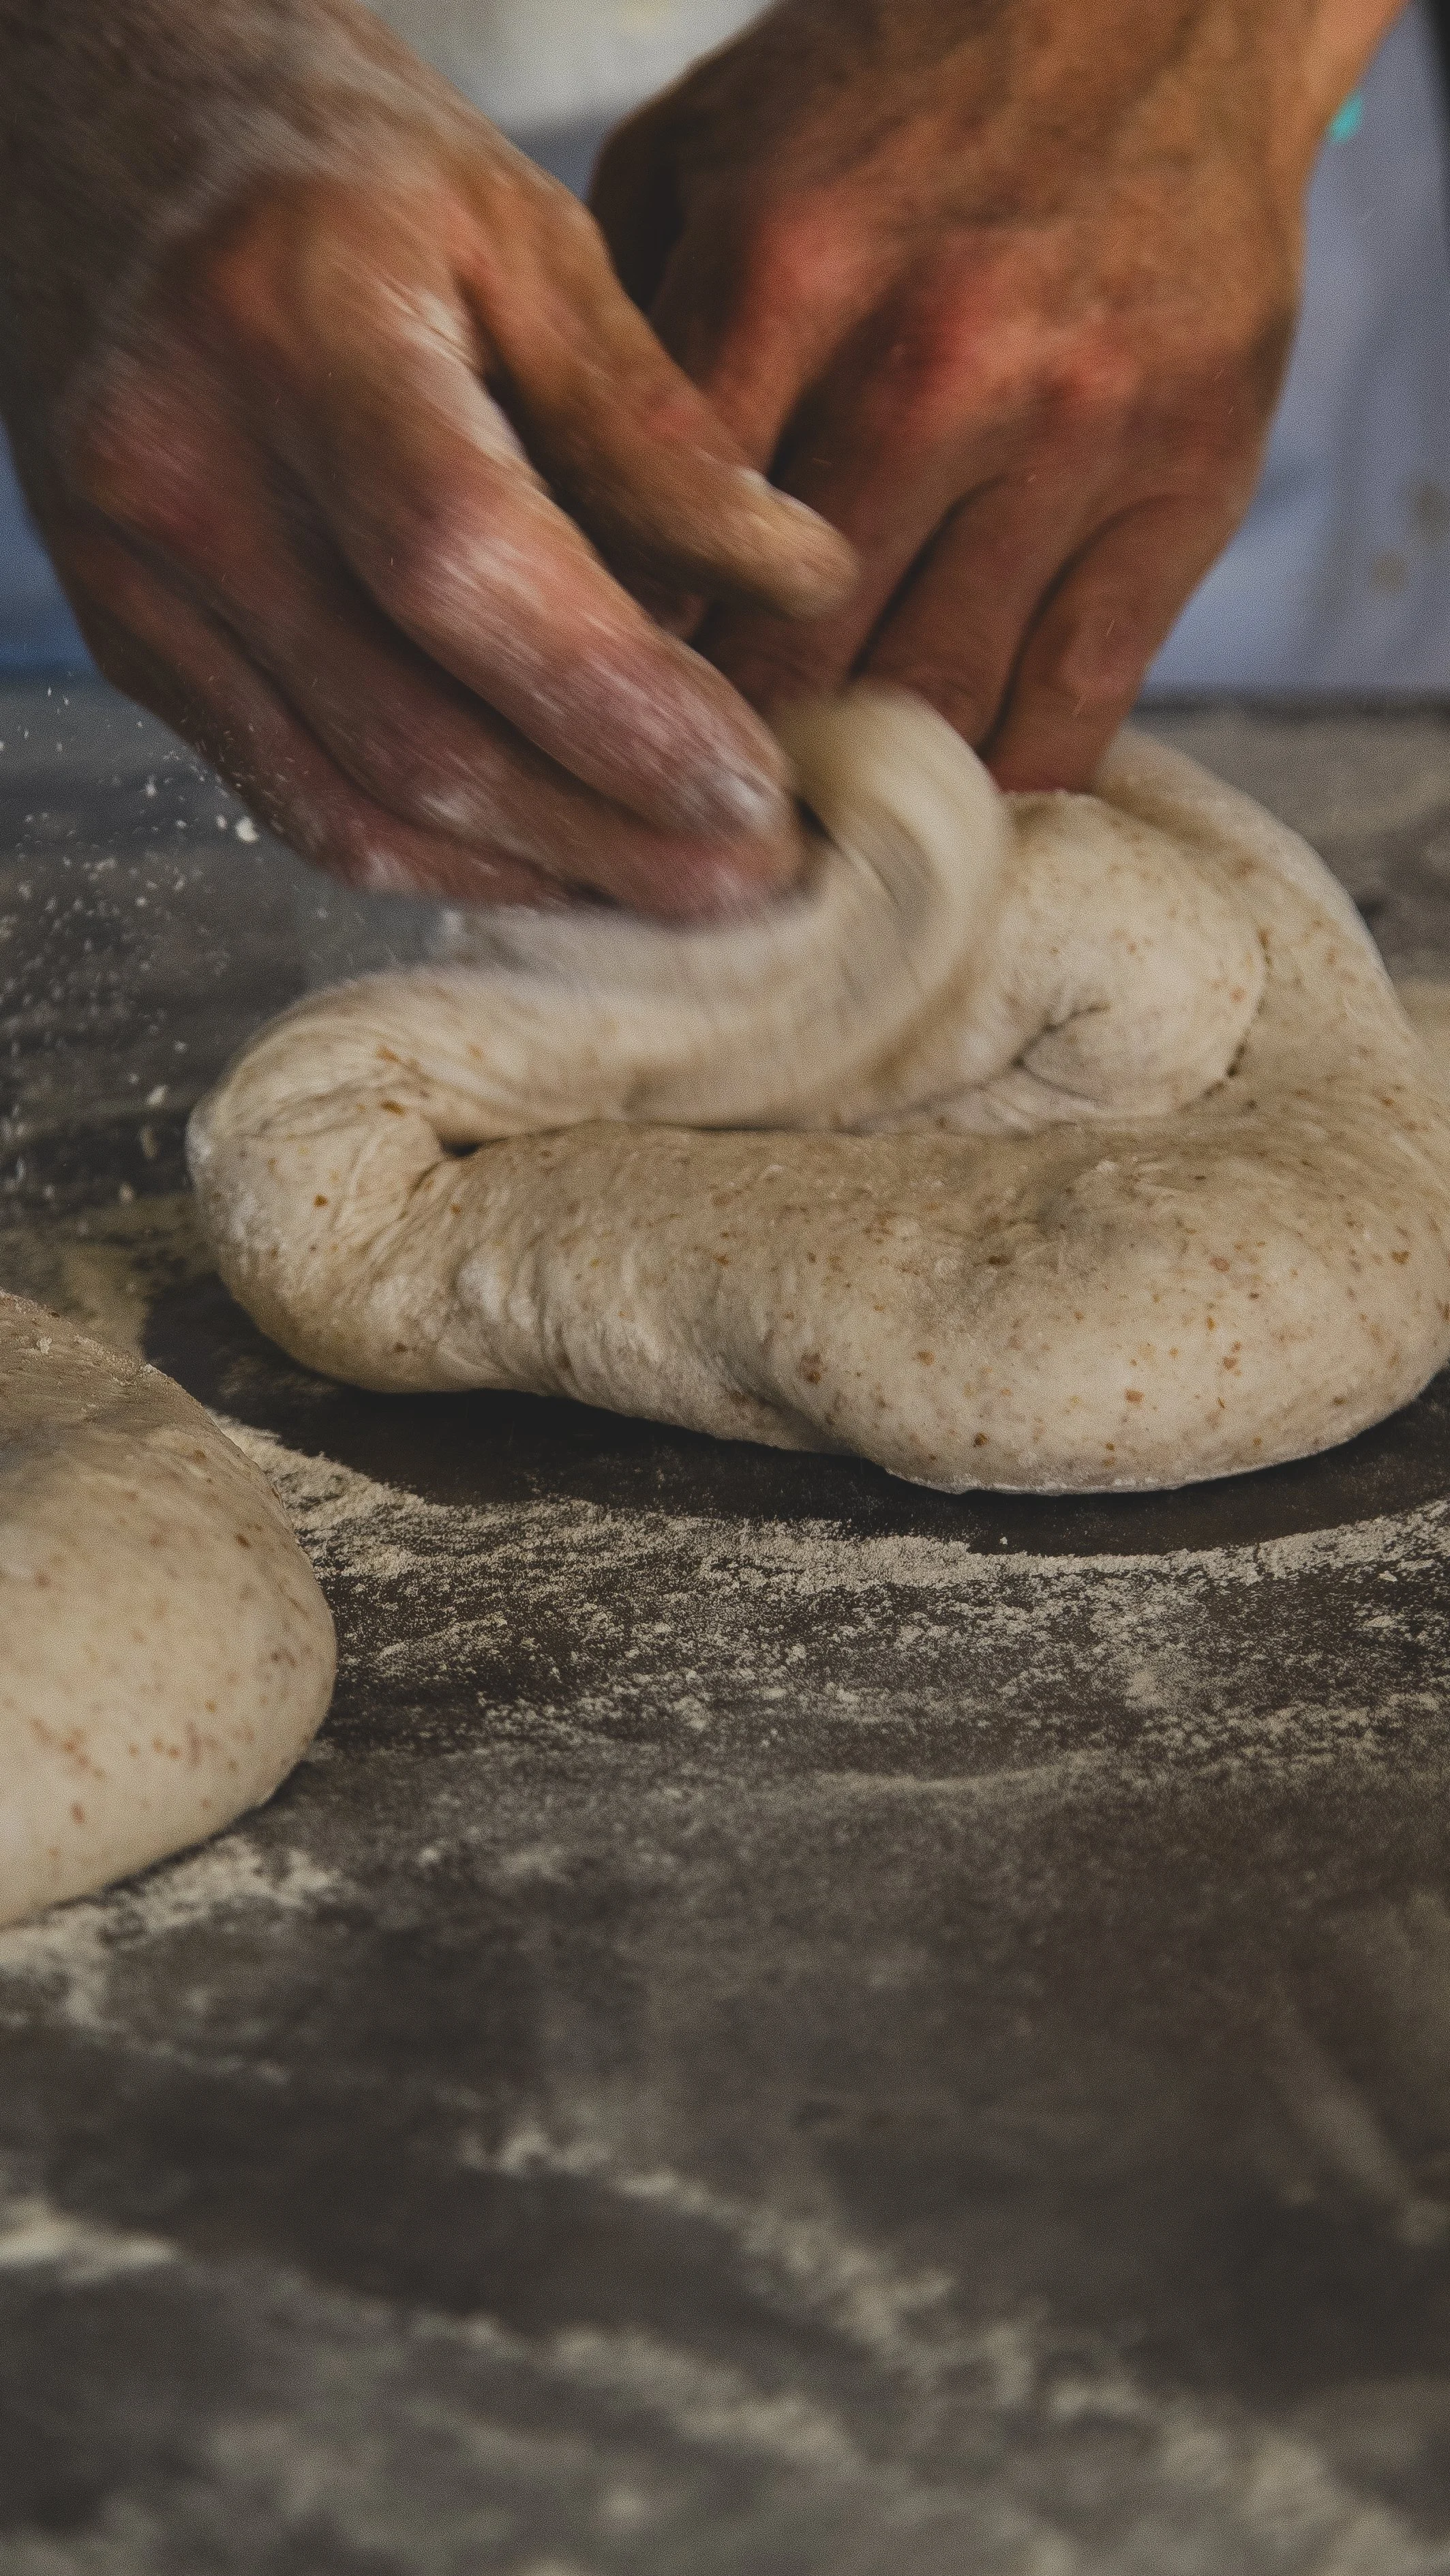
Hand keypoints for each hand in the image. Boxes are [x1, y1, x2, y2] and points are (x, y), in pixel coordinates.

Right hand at [0, 0, 852, 912]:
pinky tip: (560, 854)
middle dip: (608, 833)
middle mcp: (180, 469)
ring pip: (353, 809)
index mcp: (293, 323)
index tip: (755, 786)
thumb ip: (649, 420)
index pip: (455, 559)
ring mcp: (135, 581)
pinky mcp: (134, 651)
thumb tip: (796, 584)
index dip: (615, 702)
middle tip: (759, 870)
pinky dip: (447, 856)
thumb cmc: (344, 178)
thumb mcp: (521, 231)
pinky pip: (302, 805)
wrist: (104, 149)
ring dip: (538, 872)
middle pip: (411, 733)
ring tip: (681, 882)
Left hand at [594, 0, 1405, 789]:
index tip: (597, 752)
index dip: (617, 680)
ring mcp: (1074, 433)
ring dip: (863, 799)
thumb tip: (559, 551)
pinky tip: (945, 818)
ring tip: (808, 844)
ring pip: (937, 704)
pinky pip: (1076, 701)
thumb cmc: (896, 93)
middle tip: (689, 836)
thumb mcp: (710, 159)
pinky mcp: (1187, 487)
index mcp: (784, 268)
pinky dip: (1001, 785)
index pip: (659, 557)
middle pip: (791, 659)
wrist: (1153, 6)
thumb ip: (626, 347)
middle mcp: (932, 363)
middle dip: (730, 767)